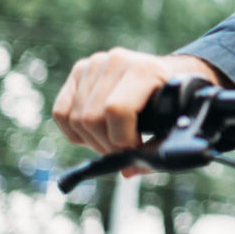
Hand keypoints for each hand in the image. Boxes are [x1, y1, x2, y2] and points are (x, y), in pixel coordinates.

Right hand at [52, 48, 224, 159]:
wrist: (166, 76)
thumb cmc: (171, 103)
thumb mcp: (172, 123)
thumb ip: (155, 149)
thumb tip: (128, 172)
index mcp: (144, 69)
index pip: (116, 110)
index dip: (121, 139)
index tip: (135, 148)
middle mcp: (116, 60)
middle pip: (92, 119)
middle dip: (106, 144)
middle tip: (123, 150)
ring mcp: (94, 64)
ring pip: (75, 119)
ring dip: (92, 141)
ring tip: (113, 141)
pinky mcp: (78, 71)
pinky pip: (61, 113)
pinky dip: (75, 132)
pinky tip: (96, 133)